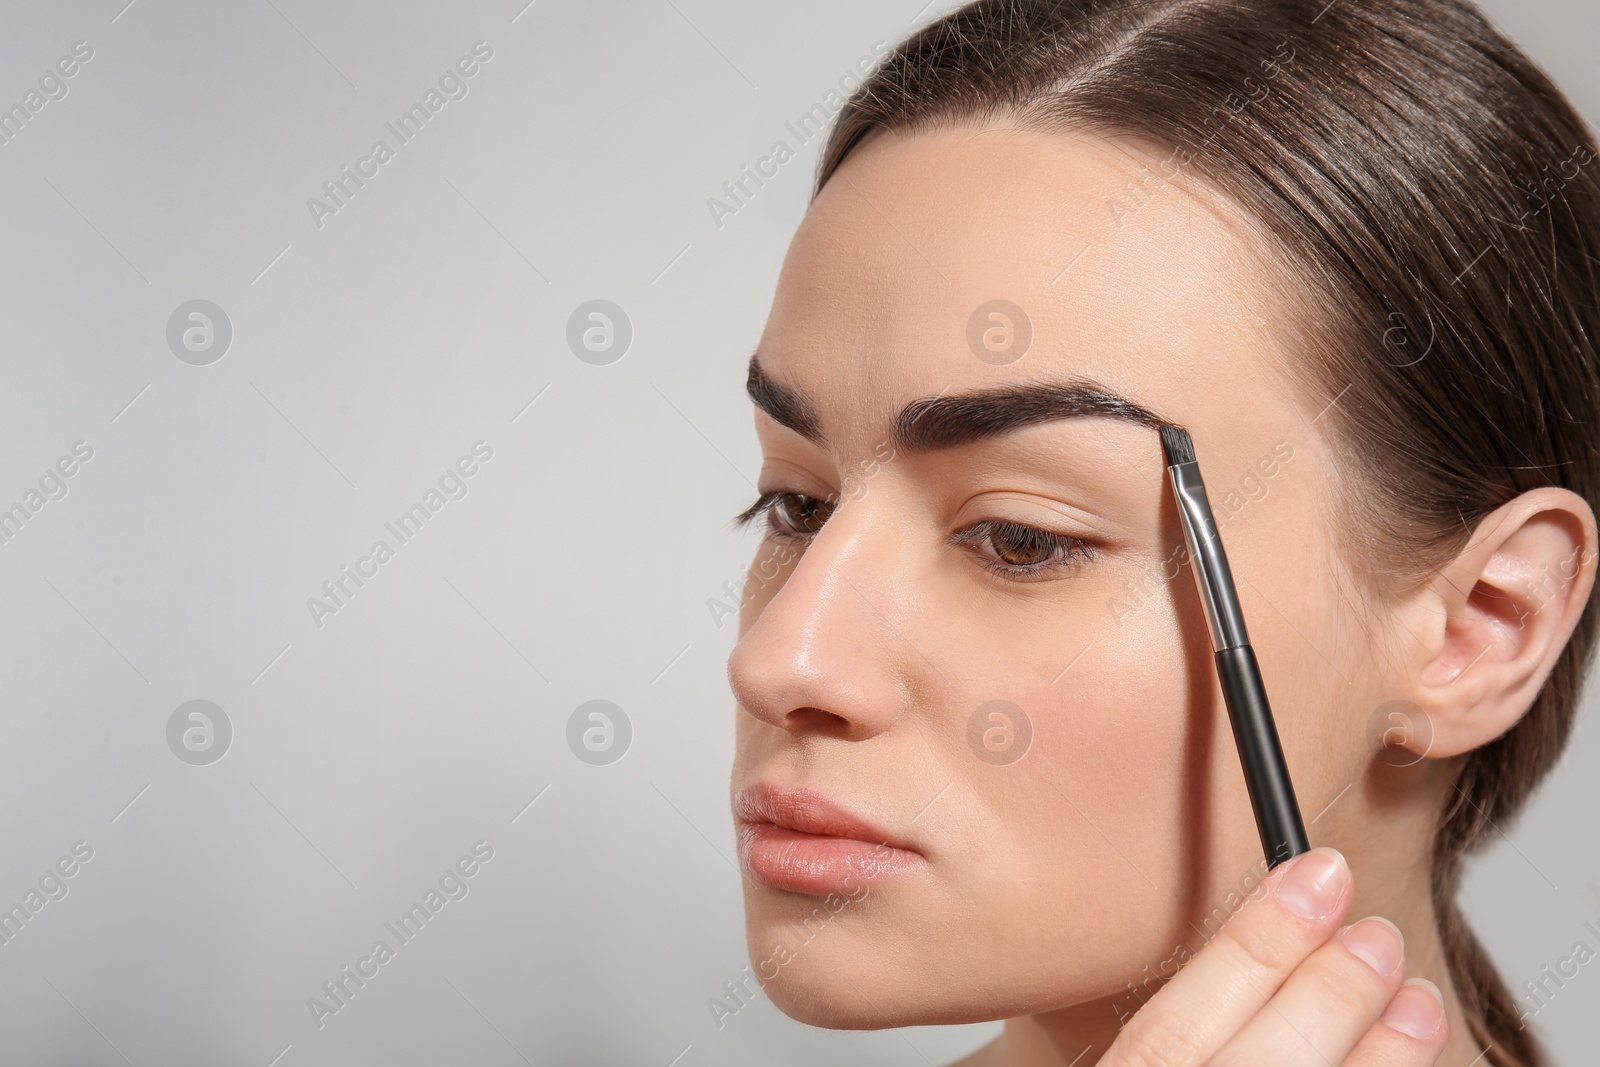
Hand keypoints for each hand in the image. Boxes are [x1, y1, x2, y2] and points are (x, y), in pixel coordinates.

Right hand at [1099, 846, 1447, 1064]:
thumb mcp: (1114, 1057)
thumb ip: (1170, 1018)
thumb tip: (1259, 918)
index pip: (1171, 1028)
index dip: (1253, 945)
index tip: (1313, 871)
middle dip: (1329, 993)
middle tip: (1377, 930)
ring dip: (1380, 1055)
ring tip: (1417, 999)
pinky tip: (1408, 1059)